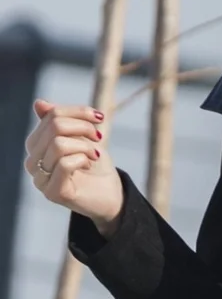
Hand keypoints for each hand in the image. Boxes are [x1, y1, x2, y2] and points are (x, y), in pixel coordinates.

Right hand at [25, 100, 124, 232]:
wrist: (111, 195)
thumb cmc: (95, 164)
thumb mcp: (81, 137)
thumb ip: (61, 121)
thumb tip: (39, 103)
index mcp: (36, 145)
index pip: (51, 115)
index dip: (78, 111)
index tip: (99, 117)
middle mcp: (32, 162)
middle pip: (53, 127)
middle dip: (83, 127)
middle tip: (99, 137)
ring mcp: (40, 179)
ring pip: (58, 145)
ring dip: (84, 146)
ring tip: (94, 154)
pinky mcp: (53, 193)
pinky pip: (65, 164)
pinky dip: (83, 159)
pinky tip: (89, 165)